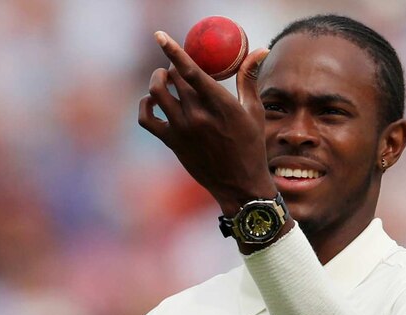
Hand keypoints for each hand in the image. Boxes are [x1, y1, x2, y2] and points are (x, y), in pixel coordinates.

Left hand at [138, 31, 275, 214]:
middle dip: (173, 65)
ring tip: (164, 78)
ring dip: (157, 79)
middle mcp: (198, 116)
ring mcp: (182, 130)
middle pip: (173, 78)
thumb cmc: (250, 146)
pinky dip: (146, 105)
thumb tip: (260, 50)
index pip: (192, 72)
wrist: (239, 185)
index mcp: (220, 106)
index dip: (174, 51)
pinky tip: (153, 101)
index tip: (161, 36)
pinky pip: (147, 118)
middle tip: (178, 65)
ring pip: (157, 93)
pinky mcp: (172, 142)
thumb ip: (249, 78)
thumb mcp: (254, 111)